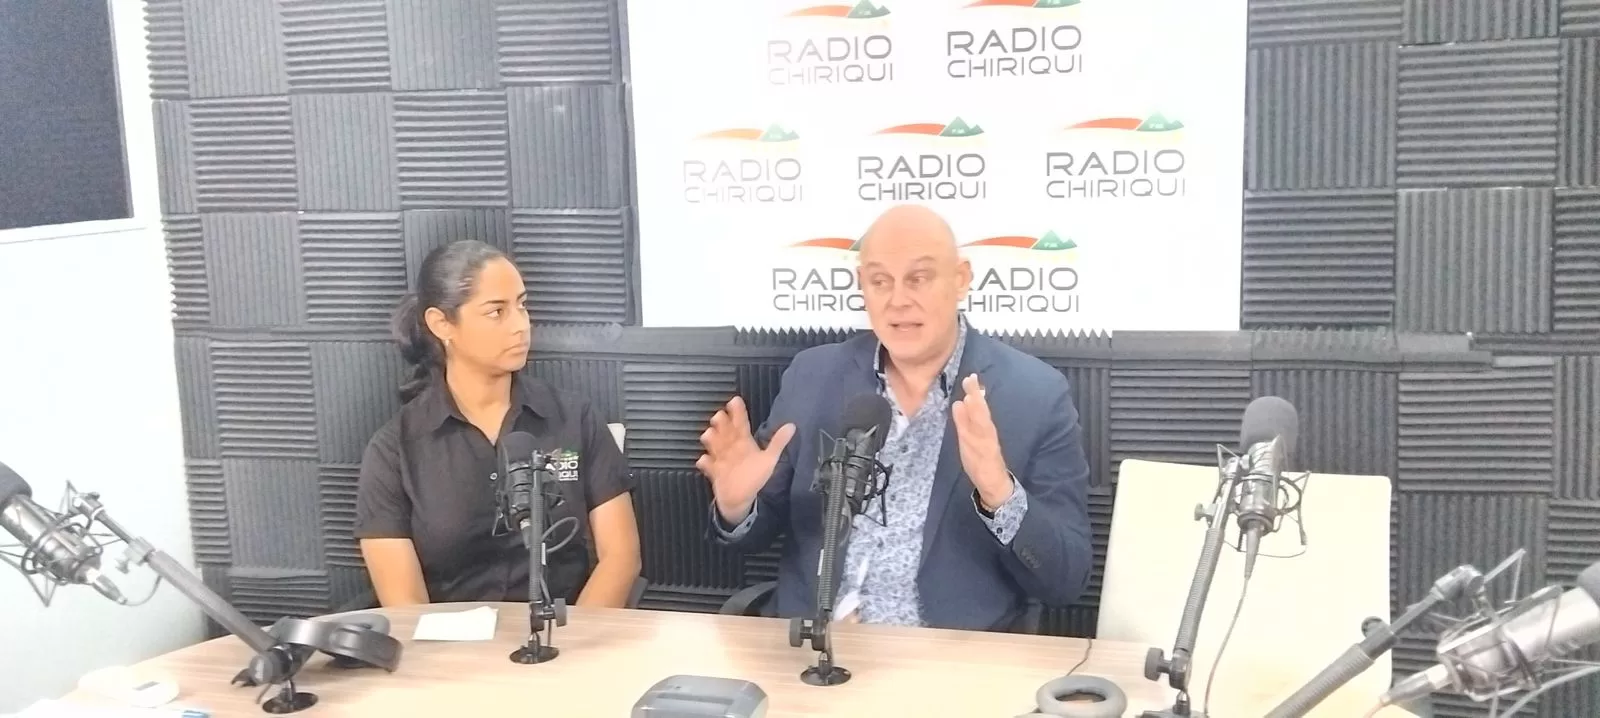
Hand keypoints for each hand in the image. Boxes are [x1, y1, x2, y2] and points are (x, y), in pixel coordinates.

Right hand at [696, 396, 795, 522]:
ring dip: (712, 440)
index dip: (738, 413)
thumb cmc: (756, 477)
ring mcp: (722, 459)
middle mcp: (732, 448)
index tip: (734, 401)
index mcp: (744, 443)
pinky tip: (704, 460)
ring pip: (715, 446)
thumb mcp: (769, 459)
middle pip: (726, 432)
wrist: (743, 500)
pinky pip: (709, 467)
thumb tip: (792, 426)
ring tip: (709, 434)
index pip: (741, 424)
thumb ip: (778, 442)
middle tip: (718, 416)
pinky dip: (706, 463)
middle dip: (721, 424)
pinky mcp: (715, 473)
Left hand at [951, 374, 1011, 508]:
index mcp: (986, 430)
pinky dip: (972, 433)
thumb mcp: (974, 438)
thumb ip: (967, 421)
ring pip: (981, 426)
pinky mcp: (982, 459)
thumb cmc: (982, 459)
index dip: (975, 393)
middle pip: (981, 414)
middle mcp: (986, 436)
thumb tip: (961, 401)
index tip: (970, 377)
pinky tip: (967, 427)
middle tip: (970, 379)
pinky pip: (976, 445)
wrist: (994, 485)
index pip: (980, 409)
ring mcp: (984, 447)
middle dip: (976, 397)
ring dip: (976, 411)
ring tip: (971, 395)